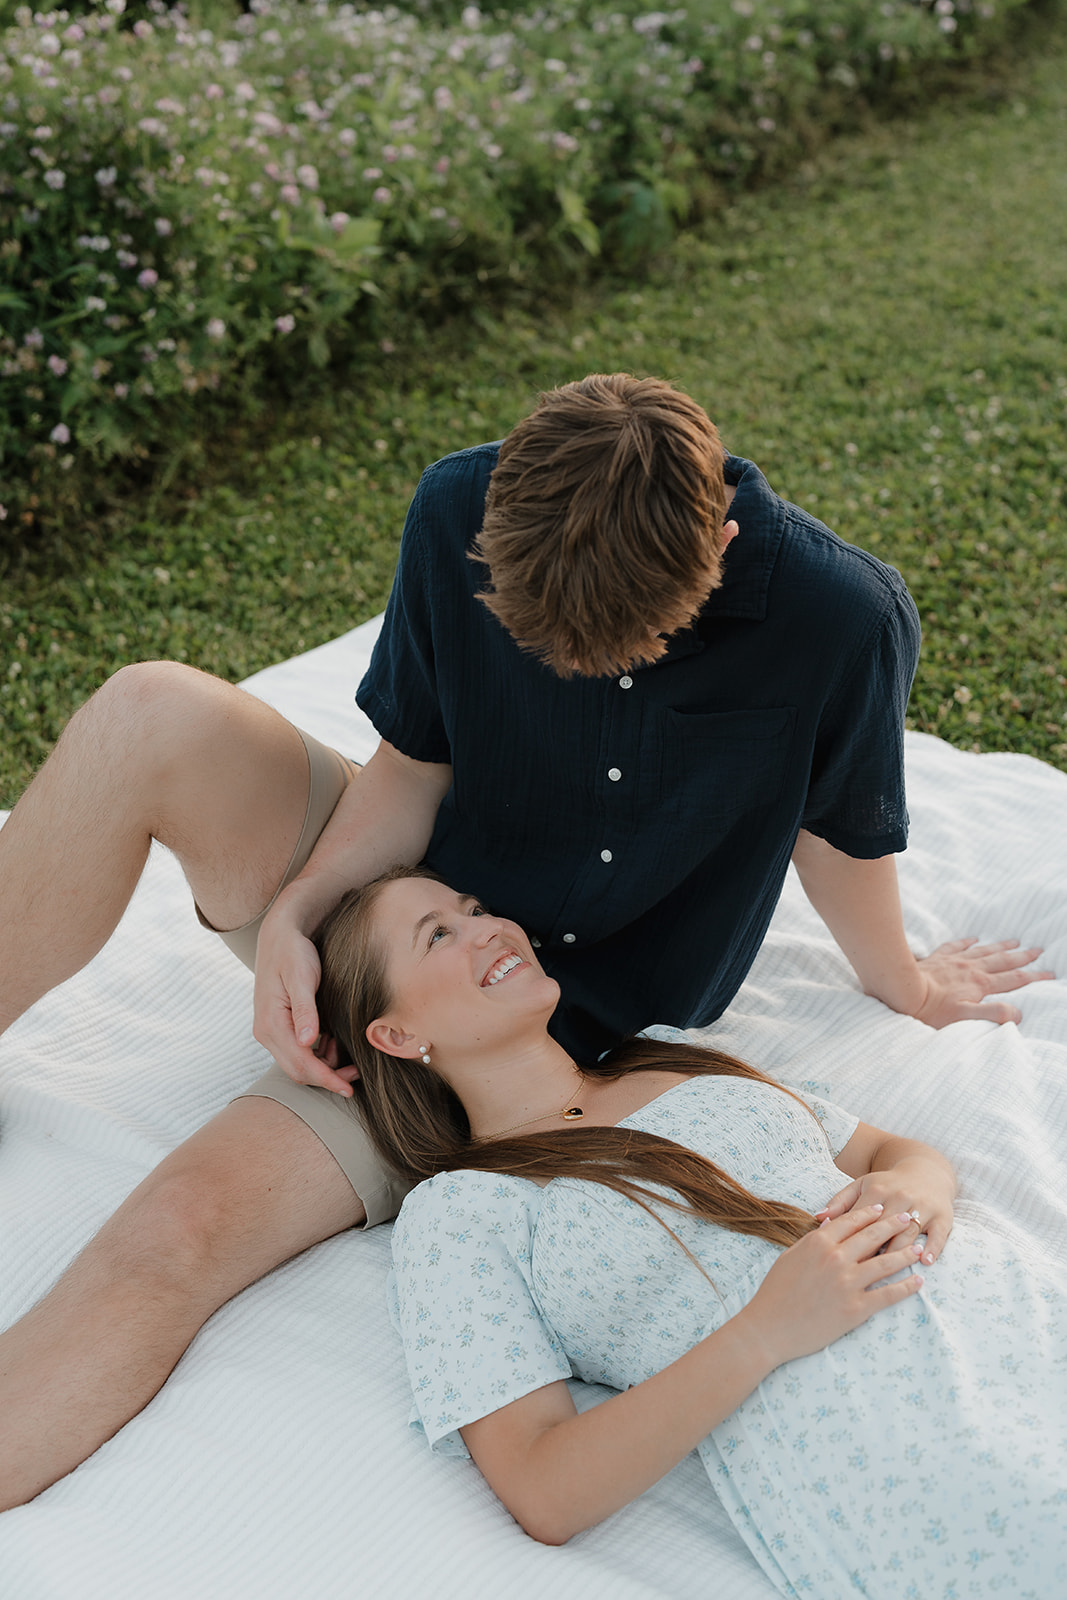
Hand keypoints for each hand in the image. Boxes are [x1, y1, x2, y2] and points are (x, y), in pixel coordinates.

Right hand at [252, 898, 357, 1094]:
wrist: (281, 935)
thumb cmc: (293, 952)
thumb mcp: (302, 977)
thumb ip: (305, 1009)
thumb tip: (308, 1042)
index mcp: (270, 1024)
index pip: (300, 1064)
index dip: (326, 1079)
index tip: (349, 1088)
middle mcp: (266, 1033)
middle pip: (297, 1071)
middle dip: (327, 1078)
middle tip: (356, 1076)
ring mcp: (271, 1031)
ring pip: (297, 1064)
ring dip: (323, 1067)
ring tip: (349, 1056)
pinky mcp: (279, 1027)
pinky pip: (298, 1052)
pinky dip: (318, 1056)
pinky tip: (334, 1044)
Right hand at [742, 1206, 923, 1368]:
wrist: (769, 1328)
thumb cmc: (775, 1292)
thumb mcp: (790, 1257)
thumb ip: (812, 1242)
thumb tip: (829, 1228)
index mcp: (818, 1243)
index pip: (851, 1222)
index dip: (870, 1214)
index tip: (883, 1209)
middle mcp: (836, 1258)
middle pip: (872, 1237)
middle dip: (894, 1226)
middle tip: (910, 1218)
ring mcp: (847, 1283)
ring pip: (885, 1263)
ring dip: (905, 1254)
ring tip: (919, 1248)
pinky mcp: (856, 1309)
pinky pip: (887, 1294)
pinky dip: (906, 1288)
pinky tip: (918, 1282)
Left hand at [816, 1157, 954, 1263]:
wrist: (925, 1170)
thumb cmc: (886, 1184)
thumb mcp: (862, 1185)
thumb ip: (839, 1202)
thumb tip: (818, 1218)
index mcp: (876, 1191)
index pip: (860, 1220)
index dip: (849, 1241)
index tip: (838, 1262)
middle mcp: (899, 1197)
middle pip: (884, 1230)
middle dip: (872, 1251)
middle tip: (861, 1273)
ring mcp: (922, 1206)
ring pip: (908, 1234)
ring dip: (899, 1253)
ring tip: (888, 1272)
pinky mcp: (942, 1216)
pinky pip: (938, 1234)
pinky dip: (932, 1248)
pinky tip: (925, 1262)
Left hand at [911, 937, 1052, 1027]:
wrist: (903, 993)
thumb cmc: (932, 1010)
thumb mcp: (966, 1018)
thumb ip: (993, 1014)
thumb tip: (1018, 1013)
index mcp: (981, 984)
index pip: (1014, 979)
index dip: (1034, 976)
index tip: (1050, 973)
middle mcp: (971, 969)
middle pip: (1002, 961)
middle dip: (1022, 956)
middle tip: (1038, 950)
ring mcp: (954, 962)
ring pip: (983, 951)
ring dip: (1000, 946)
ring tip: (1015, 941)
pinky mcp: (937, 959)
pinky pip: (955, 946)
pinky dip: (966, 942)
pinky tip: (972, 938)